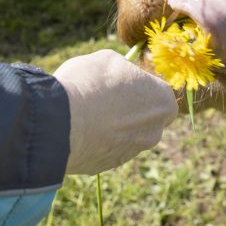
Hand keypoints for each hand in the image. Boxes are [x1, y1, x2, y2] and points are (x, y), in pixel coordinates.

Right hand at [55, 49, 177, 174]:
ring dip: (111, 126)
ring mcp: (132, 151)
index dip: (141, 85)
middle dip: (130, 109)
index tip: (123, 81)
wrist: (62, 123)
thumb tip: (121, 73)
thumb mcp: (108, 60)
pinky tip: (78, 129)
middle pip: (146, 117)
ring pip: (125, 135)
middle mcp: (154, 131)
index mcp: (163, 102)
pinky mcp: (109, 165)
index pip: (160, 92)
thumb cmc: (89, 84)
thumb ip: (123, 68)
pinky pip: (105, 148)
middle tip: (105, 97)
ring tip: (86, 112)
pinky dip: (95, 140)